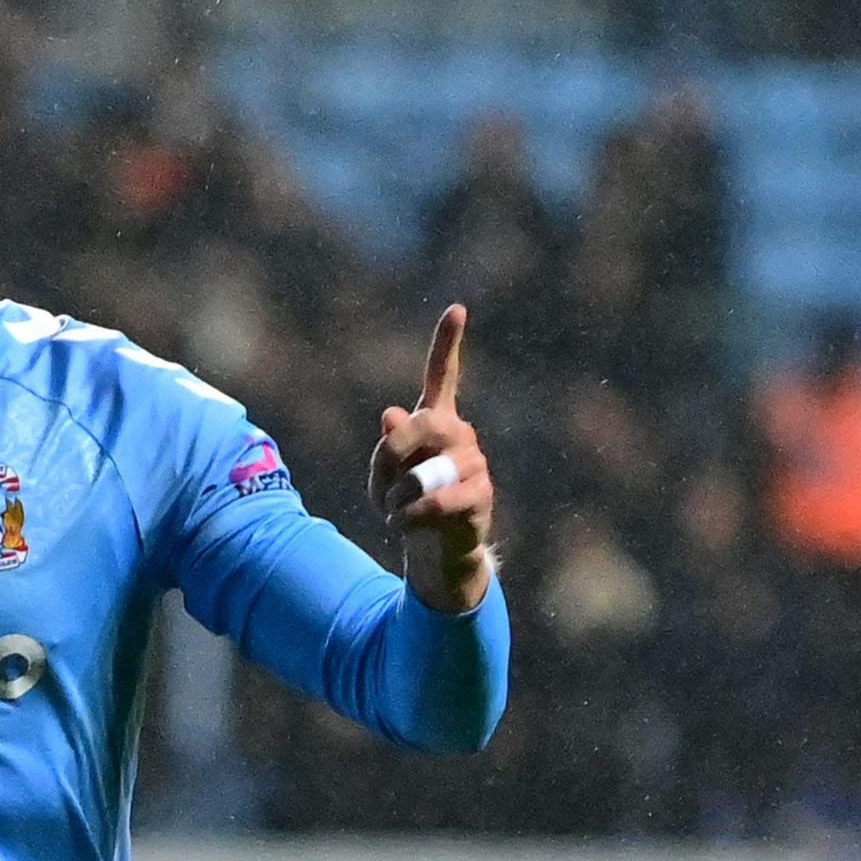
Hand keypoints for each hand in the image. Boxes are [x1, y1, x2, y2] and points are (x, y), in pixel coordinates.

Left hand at [369, 303, 497, 613]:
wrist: (436, 551)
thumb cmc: (410, 506)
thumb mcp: (388, 475)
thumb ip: (389, 445)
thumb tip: (390, 414)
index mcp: (437, 423)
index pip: (442, 376)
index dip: (447, 343)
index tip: (457, 308)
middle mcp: (461, 435)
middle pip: (418, 424)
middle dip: (389, 454)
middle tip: (381, 486)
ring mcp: (475, 464)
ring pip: (420, 469)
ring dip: (396, 497)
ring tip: (397, 513)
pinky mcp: (480, 496)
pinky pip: (435, 500)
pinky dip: (410, 516)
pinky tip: (404, 525)